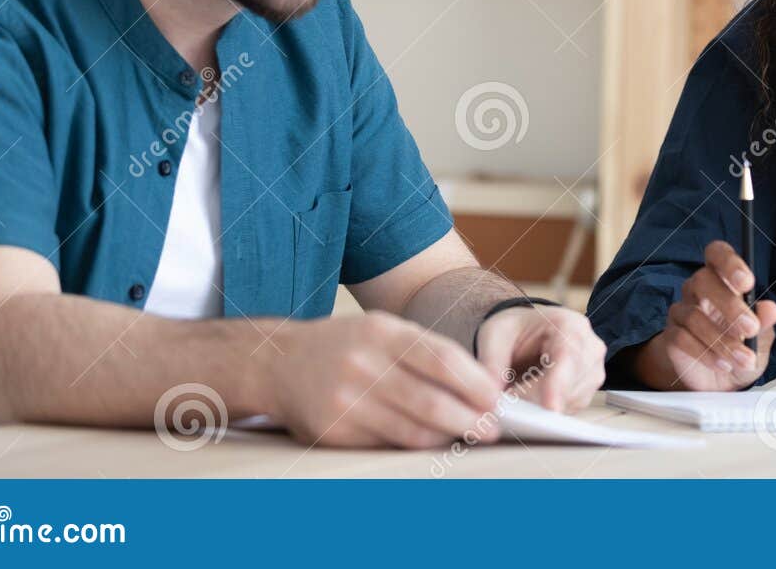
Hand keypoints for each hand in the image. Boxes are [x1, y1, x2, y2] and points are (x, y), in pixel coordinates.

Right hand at [263, 312, 504, 447]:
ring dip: (447, 436)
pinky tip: (432, 441)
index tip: (498, 398)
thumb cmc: (345, 345)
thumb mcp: (382, 330)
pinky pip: (386, 443)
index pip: (440, 358)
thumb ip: (424, 352)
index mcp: (381, 332)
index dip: (474, 382)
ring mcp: (346, 400)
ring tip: (469, 436)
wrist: (278, 363)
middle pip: (429, 400)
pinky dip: (415, 445)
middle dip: (469, 418)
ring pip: (411, 429)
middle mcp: (363, 365)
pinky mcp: (334, 430)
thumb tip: (478, 384)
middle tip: (494, 429)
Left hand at [473, 303, 606, 413]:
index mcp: (570, 325)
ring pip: (571, 402)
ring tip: (516, 395)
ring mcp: (593, 372)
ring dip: (541, 406)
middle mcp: (590, 348)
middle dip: (537, 399)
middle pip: (570, 385)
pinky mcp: (587, 391)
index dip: (558, 385)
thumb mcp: (495, 335)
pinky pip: (569, 409)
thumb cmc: (516, 329)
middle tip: (507, 401)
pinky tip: (529, 399)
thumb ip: (492, 363)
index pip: (568, 358)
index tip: (549, 409)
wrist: (529, 331)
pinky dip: (547, 409)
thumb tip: (492, 397)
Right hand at [631, 241, 775, 390]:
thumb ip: (765, 323)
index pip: (718, 254)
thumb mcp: (761, 340)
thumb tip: (772, 309)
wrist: (721, 382)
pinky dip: (706, 354)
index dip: (729, 263)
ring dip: (723, 341)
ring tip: (743, 359)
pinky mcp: (671, 335)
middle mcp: (699, 289)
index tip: (747, 282)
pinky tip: (723, 364)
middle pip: (703, 281)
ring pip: (694, 316)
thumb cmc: (741, 349)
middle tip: (751, 329)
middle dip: (729, 306)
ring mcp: (682, 310)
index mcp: (723, 279)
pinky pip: (682, 338)